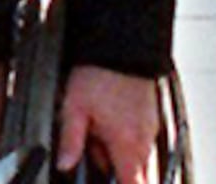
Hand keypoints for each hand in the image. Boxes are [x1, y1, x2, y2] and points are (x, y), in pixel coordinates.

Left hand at [55, 65, 168, 183]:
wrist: (121, 45)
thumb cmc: (99, 74)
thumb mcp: (74, 108)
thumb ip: (71, 141)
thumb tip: (65, 165)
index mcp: (126, 144)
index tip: (108, 182)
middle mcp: (143, 140)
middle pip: (133, 175)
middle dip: (114, 171)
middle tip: (94, 147)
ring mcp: (149, 129)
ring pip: (135, 157)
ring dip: (118, 154)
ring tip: (99, 128)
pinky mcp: (151, 117)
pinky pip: (139, 140)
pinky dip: (125, 139)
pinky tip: (108, 121)